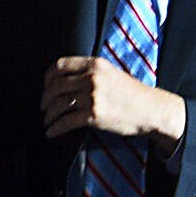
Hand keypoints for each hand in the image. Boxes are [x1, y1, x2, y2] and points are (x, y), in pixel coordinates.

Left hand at [41, 55, 178, 141]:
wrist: (152, 110)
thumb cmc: (133, 93)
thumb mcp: (112, 73)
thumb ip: (90, 72)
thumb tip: (65, 81)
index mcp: (95, 64)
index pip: (60, 65)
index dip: (48, 77)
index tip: (46, 86)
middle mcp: (92, 78)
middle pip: (56, 86)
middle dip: (46, 99)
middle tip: (44, 107)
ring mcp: (93, 97)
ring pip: (58, 105)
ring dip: (49, 115)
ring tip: (47, 121)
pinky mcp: (94, 116)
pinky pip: (66, 122)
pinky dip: (55, 129)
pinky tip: (51, 132)